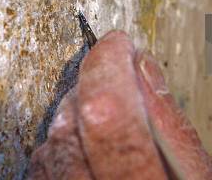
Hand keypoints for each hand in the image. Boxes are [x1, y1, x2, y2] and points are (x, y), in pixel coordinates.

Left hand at [28, 31, 211, 179]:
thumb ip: (173, 129)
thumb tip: (140, 66)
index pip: (108, 119)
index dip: (109, 69)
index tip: (116, 44)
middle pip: (69, 130)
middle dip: (91, 91)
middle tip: (114, 84)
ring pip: (47, 149)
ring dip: (71, 120)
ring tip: (102, 125)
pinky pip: (38, 173)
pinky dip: (58, 151)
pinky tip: (82, 157)